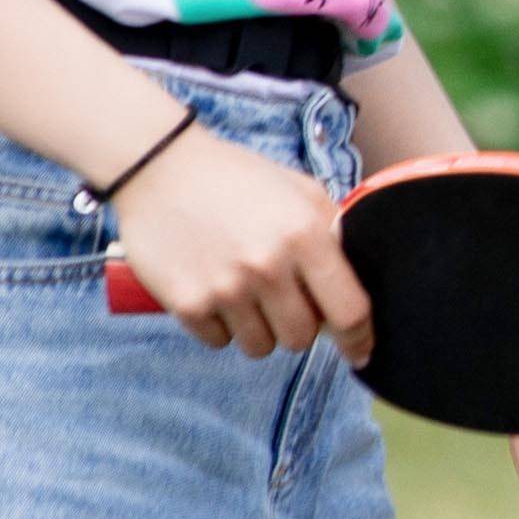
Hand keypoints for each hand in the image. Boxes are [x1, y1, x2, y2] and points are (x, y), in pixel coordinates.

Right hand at [108, 119, 369, 364]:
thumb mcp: (300, 190)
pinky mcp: (187, 304)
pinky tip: (214, 291)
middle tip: (284, 301)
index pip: (349, 312)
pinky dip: (220, 326)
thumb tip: (357, 279)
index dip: (360, 339)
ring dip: (259, 330)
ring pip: (260, 347)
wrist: (158, 167)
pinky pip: (219, 342)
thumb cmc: (237, 179)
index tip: (360, 351)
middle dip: (299, 326)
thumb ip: (333, 232)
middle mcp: (268, 266)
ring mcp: (225, 288)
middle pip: (301, 339)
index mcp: (305, 234)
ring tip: (246, 293)